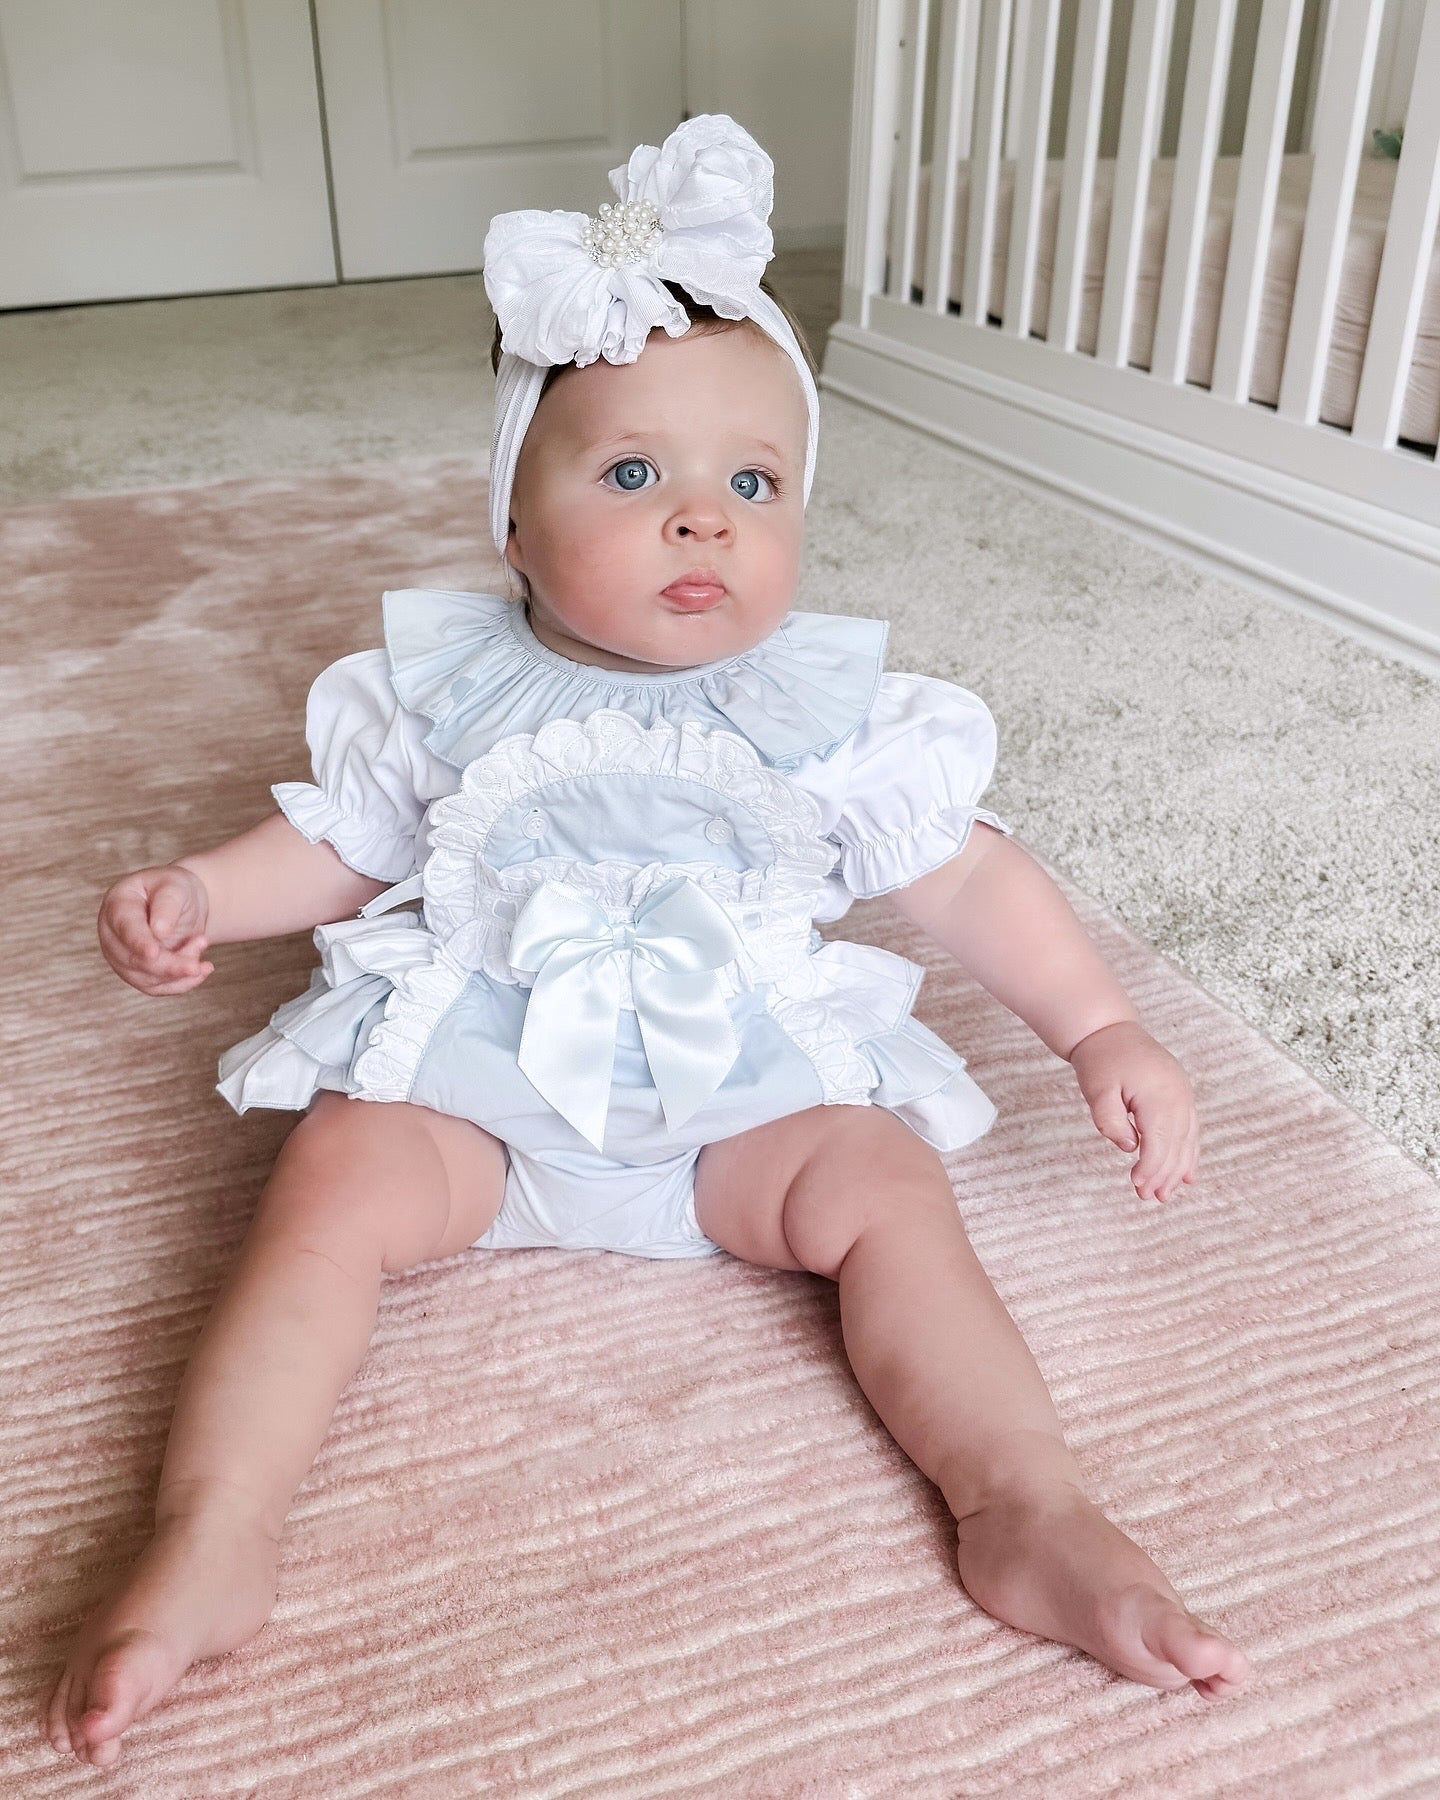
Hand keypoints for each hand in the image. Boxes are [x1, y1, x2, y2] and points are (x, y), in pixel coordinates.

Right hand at [97, 864, 213, 994]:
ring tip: (203, 943)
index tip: (153, 953)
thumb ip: (167, 905)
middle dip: (170, 964)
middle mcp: (113, 936)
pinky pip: (158, 988)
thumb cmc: (173, 890)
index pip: (125, 928)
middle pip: (135, 960)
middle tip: (203, 953)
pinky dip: (183, 983)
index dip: (138, 942)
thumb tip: (158, 931)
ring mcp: (122, 958)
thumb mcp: (174, 887)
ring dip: (180, 970)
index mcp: (118, 906)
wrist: (180, 904)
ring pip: (147, 978)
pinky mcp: (138, 975)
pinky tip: (202, 970)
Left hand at [1067, 1020, 1197, 1202]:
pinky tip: (1187, 1173)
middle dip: (1164, 1175)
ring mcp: (1183, 1094)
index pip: (1160, 1143)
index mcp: (1159, 1096)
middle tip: (1149, 1197)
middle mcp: (1178, 1096)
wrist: (1109, 1030)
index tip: (1137, 1186)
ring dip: (1178, 1168)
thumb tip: (1129, 1147)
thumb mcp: (1096, 1091)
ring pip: (1187, 1140)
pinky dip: (1189, 1152)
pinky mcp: (1181, 1094)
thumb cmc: (1100, 1059)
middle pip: (1176, 1145)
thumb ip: (1110, 1121)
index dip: (1150, 1168)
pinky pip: (1190, 1129)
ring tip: (1166, 1194)